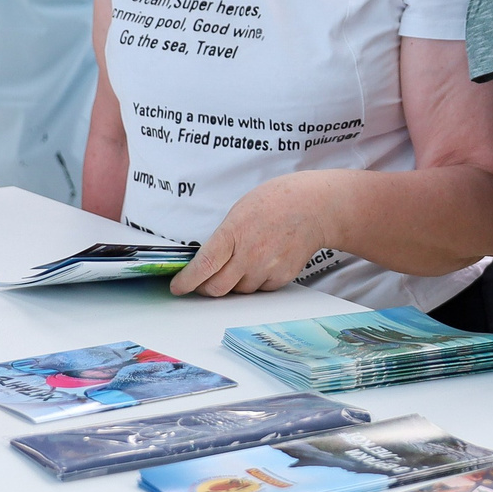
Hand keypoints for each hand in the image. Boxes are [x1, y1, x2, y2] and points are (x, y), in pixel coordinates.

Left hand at [171, 176, 333, 295]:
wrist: (314, 207)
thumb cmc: (277, 201)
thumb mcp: (240, 211)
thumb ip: (224, 238)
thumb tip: (208, 260)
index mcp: (234, 233)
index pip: (203, 266)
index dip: (186, 281)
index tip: (178, 287)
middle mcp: (249, 255)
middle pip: (217, 288)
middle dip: (205, 288)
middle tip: (201, 283)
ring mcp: (267, 268)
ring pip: (238, 290)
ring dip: (233, 283)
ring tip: (244, 260)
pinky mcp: (281, 277)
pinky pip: (259, 289)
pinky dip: (255, 281)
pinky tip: (262, 261)